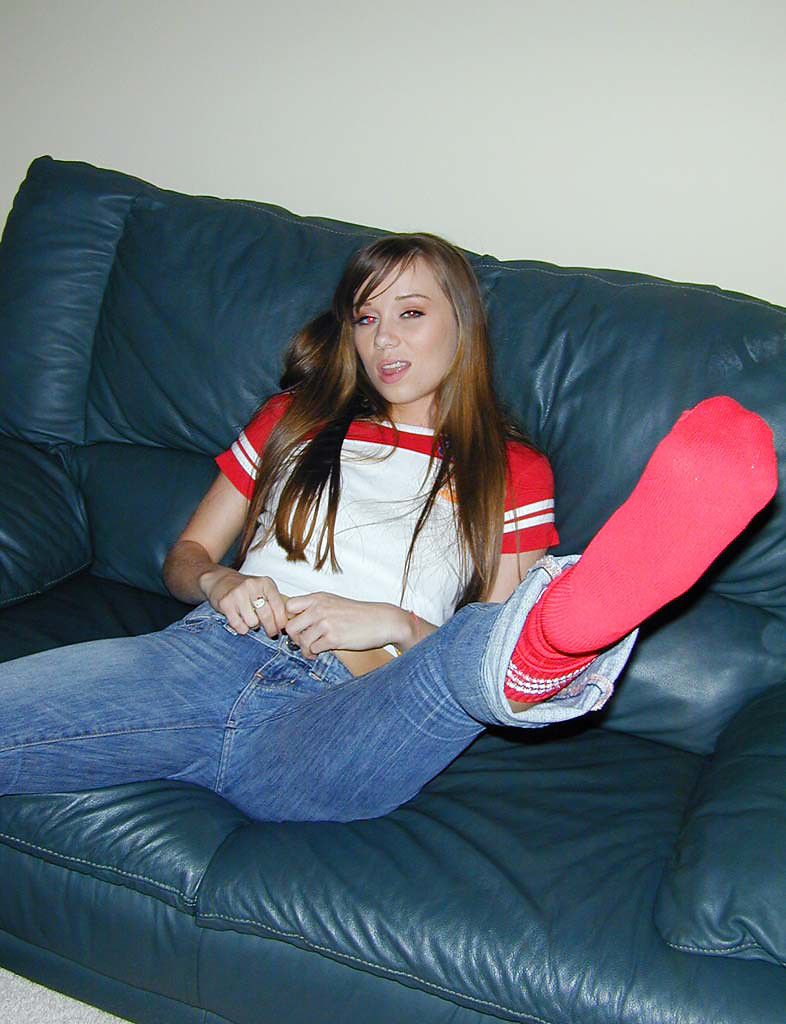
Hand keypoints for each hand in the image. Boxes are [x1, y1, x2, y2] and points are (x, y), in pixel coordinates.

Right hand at [199, 567, 287, 636]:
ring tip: (251, 621)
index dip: (282, 622)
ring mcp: (238, 594)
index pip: (279, 606)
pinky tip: (242, 623)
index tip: (282, 629)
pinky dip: (242, 628)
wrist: (220, 580)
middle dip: (271, 629)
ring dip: (253, 627)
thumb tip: (287, 622)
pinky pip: (238, 624)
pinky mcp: (226, 603)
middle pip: (267, 616)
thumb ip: (274, 602)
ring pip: (253, 622)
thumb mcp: (263, 589)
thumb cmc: (245, 589)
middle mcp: (253, 586)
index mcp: (265, 583)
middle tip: (271, 634)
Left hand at [283, 593, 408, 658]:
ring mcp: (327, 623)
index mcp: (319, 598)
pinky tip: (319, 653)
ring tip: (311, 651)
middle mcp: (320, 608)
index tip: (297, 627)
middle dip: (294, 638)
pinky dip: (314, 653)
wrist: (382, 620)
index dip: (289, 618)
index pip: (289, 606)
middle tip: (302, 642)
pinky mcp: (334, 638)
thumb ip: (315, 608)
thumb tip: (295, 622)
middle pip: (290, 626)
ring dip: (304, 649)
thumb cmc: (359, 614)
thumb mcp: (334, 602)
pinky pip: (313, 649)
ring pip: (301, 641)